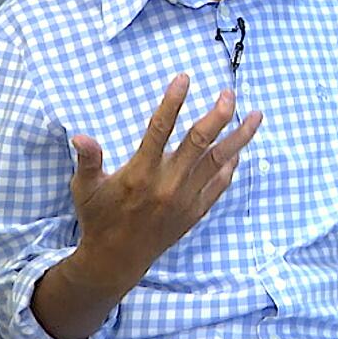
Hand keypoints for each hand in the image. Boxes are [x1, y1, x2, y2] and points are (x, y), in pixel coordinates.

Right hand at [67, 73, 261, 290]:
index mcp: (140, 174)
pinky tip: (239, 150)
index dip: (173, 101)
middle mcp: (167, 185)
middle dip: (218, 115)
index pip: (159, 129)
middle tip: (230, 94)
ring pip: (218, 161)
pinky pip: (219, 185)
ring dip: (239, 137)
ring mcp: (185, 199)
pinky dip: (231, 166)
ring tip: (257, 116)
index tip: (184, 78)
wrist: (116, 260)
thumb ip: (88, 160)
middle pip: (199, 142)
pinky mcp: (195, 212)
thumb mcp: (84, 188)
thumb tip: (81, 136)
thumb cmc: (99, 218)